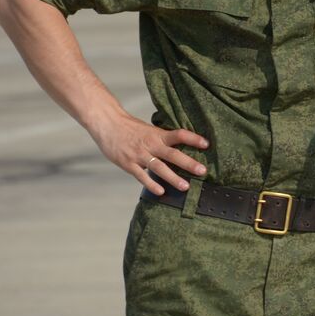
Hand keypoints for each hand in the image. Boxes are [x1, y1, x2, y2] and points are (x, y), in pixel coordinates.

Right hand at [88, 107, 207, 195]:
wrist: (108, 124)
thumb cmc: (131, 128)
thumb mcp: (150, 130)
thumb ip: (163, 139)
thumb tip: (180, 146)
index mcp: (158, 134)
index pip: (179, 135)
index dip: (193, 139)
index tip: (207, 144)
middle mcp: (151, 144)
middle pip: (173, 154)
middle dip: (189, 164)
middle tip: (203, 171)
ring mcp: (139, 155)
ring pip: (159, 168)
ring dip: (173, 178)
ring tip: (186, 186)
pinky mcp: (128, 164)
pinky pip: (141, 176)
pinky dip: (152, 184)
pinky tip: (161, 191)